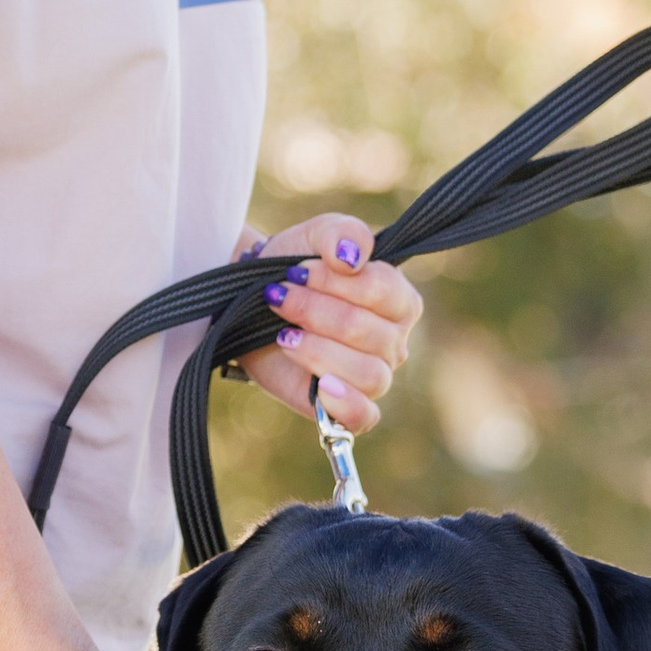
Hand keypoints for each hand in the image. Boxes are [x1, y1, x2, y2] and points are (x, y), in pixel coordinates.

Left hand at [230, 213, 420, 432]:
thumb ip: (341, 234)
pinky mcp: (346, 406)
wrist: (252, 304)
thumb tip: (352, 258)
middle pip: (369, 332)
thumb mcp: (315, 236)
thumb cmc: (294, 269)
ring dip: (318, 350)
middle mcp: (393, 341)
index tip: (297, 271)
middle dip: (315, 312)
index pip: (383, 290)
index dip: (336, 281)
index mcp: (398, 300)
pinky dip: (346, 404)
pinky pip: (364, 417)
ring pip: (368, 373)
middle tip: (278, 297)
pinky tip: (320, 386)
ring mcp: (373, 376)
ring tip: (284, 335)